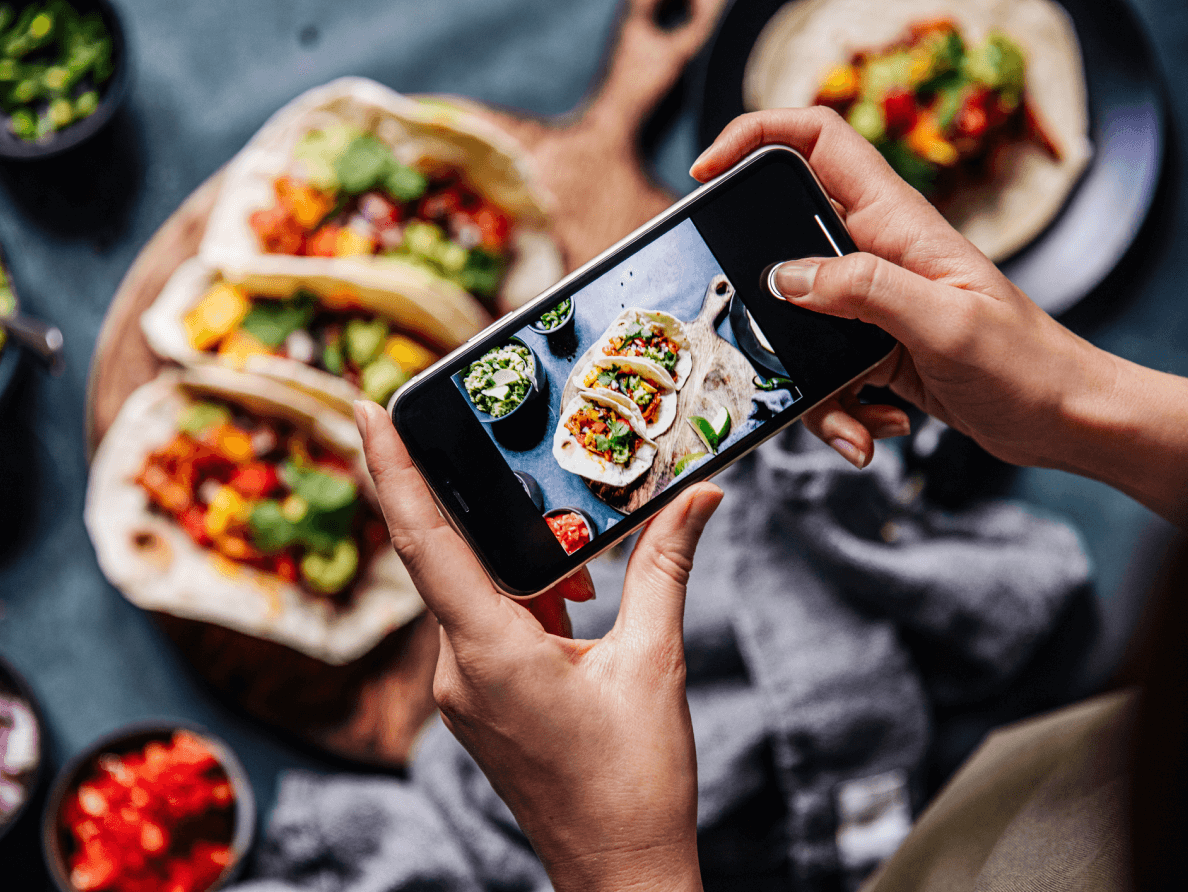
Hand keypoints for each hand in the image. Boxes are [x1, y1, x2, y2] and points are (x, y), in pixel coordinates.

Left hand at [355, 399, 720, 891]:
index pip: (426, 542)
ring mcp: (463, 691)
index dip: (394, 471)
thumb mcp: (654, 662)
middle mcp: (459, 670)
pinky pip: (483, 625)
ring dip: (522, 564)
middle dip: (484, 507)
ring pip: (472, 591)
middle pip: (450, 558)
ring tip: (584, 570)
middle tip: (509, 456)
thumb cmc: (634, 782)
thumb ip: (664, 569)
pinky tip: (575, 606)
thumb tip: (696, 499)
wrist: (619, 870)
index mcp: (491, 653)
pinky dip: (523, 600)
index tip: (368, 410)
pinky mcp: (477, 703)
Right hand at [690, 107, 1108, 471]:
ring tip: (855, 419)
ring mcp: (871, 305)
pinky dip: (838, 410)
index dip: (756, 138)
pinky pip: (822, 374)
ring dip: (812, 385)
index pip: (817, 142)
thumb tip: (785, 278)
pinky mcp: (872, 349)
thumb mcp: (943, 321)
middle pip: (785, 245)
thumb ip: (863, 290)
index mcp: (897, 223)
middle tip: (756, 335)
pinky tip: (878, 427)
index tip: (708, 174)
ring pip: (797, 326)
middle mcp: (877, 255)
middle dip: (764, 299)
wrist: (1063, 418)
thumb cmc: (1026, 363)